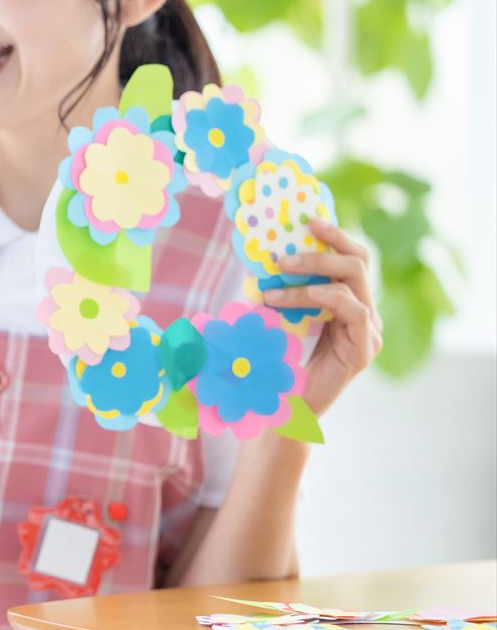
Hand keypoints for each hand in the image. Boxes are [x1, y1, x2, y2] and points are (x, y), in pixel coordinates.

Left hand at [262, 218, 382, 416]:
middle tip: (281, 253)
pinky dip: (329, 297)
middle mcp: (364, 313)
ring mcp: (368, 332)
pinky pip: (357, 312)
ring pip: (354, 283)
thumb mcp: (277, 318)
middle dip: (322, 249)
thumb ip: (279, 291)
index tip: (307, 220)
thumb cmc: (276, 364)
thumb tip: (260, 260)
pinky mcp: (364, 351)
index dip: (334, 235)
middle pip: (358, 262)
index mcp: (347, 302)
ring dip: (311, 275)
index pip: (351, 258)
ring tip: (274, 281)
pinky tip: (304, 296)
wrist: (282, 409)